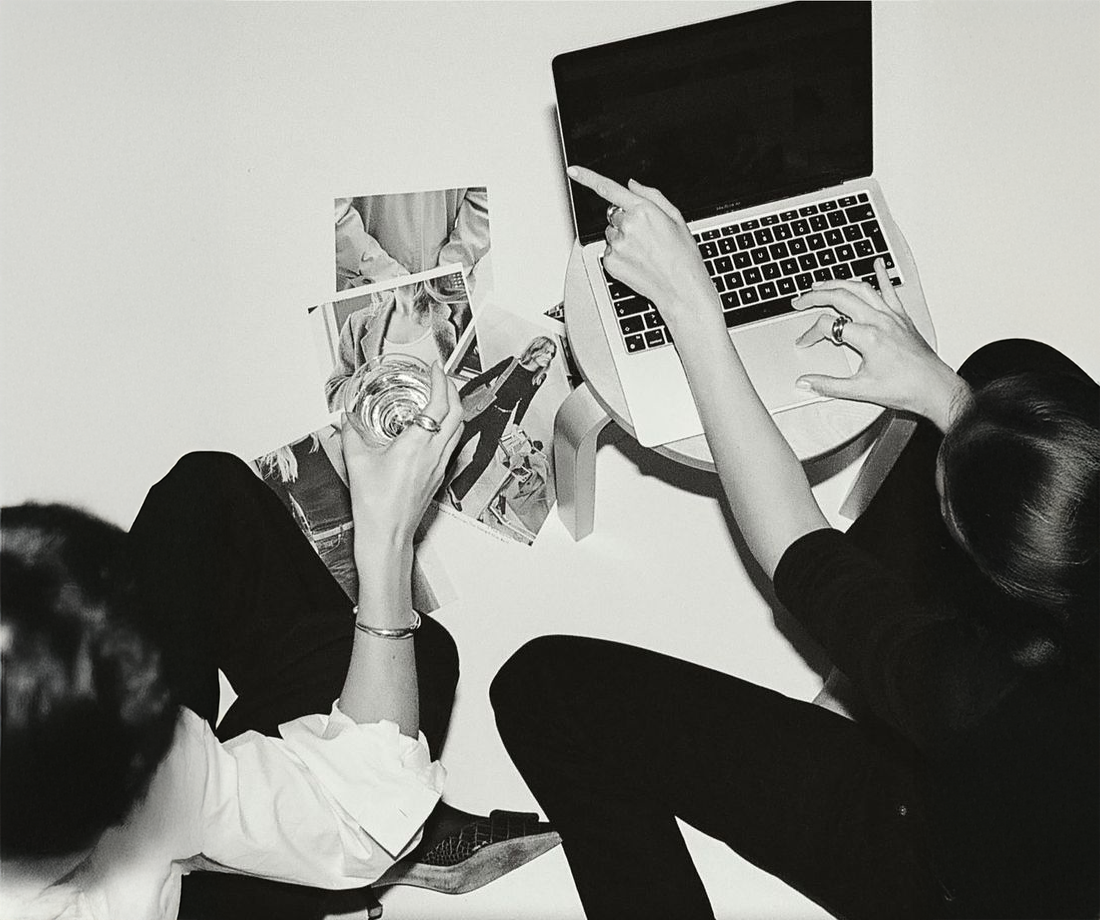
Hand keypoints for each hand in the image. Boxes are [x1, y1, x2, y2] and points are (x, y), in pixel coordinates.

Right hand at [341, 362, 463, 547]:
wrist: (387, 534)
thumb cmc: (376, 506)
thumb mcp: (357, 462)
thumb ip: (351, 435)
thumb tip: (346, 420)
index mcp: (416, 445)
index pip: (439, 404)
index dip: (441, 382)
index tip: (435, 369)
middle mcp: (434, 454)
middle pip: (457, 413)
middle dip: (452, 390)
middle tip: (441, 378)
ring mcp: (440, 465)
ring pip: (459, 429)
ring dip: (454, 408)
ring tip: (441, 398)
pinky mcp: (439, 476)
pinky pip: (452, 444)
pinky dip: (449, 427)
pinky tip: (436, 428)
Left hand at [567, 166, 720, 331]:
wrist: (680, 288)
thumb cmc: (682, 254)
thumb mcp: (675, 218)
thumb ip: (651, 196)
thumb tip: (631, 184)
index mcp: (644, 210)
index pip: (609, 189)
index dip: (588, 178)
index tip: (573, 171)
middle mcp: (627, 225)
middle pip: (613, 214)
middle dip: (625, 221)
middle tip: (646, 237)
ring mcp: (617, 245)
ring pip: (610, 234)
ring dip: (622, 239)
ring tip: (644, 252)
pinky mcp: (611, 262)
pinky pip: (609, 251)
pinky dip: (620, 255)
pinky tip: (637, 262)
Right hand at [792, 259, 968, 429]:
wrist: (935, 388)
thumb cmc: (905, 388)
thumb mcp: (860, 390)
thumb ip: (828, 385)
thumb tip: (806, 382)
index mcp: (868, 337)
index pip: (828, 326)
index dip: (810, 333)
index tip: (804, 343)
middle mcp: (880, 321)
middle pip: (840, 297)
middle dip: (815, 296)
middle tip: (800, 300)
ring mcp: (892, 316)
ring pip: (861, 289)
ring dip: (839, 283)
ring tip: (823, 284)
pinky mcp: (902, 317)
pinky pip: (889, 291)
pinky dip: (882, 275)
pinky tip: (877, 264)